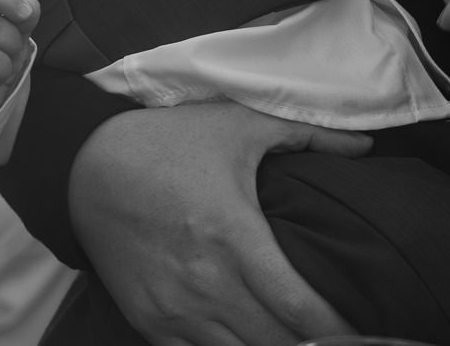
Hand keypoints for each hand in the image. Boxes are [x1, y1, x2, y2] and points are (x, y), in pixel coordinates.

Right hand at [68, 101, 370, 345]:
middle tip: (336, 337)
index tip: (362, 332)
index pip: (302, 310)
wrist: (83, 166)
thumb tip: (366, 148)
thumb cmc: (167, 143)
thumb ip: (306, 136)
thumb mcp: (237, 125)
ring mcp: (174, 310)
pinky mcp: (149, 322)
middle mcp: (205, 284)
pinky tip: (247, 342)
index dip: (340, 331)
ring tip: (295, 341)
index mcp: (235, 238)